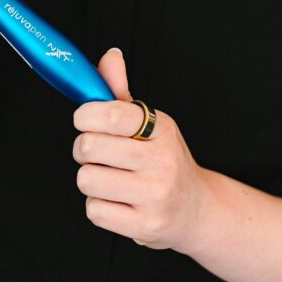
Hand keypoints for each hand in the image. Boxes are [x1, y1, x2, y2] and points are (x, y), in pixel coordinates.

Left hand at [72, 48, 207, 251]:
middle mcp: (161, 161)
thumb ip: (120, 91)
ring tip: (110, 179)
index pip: (111, 113)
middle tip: (98, 153)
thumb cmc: (164, 161)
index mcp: (161, 129)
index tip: (84, 120)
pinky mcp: (145, 226)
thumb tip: (110, 56)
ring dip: (90, 180)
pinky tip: (118, 202)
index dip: (85, 115)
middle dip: (84, 150)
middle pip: (88, 147)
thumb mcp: (149, 123)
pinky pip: (94, 210)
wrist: (197, 210)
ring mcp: (155, 195)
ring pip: (87, 179)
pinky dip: (99, 206)